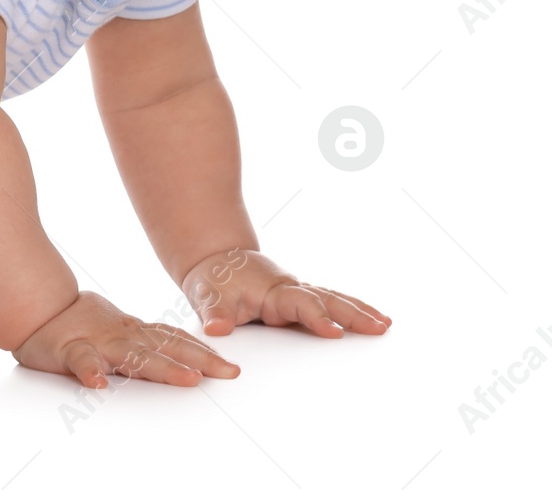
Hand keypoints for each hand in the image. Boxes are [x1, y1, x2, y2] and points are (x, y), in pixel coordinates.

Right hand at [11, 290, 240, 387]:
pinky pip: (80, 361)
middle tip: (228, 374)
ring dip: (162, 367)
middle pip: (166, 347)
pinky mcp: (69, 350)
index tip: (230, 365)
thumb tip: (176, 356)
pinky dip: (89, 371)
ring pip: (133, 355)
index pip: (173, 339)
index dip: (202, 350)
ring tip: (187, 379)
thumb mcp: (114, 331)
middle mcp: (121, 335)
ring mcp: (97, 342)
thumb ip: (140, 344)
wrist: (36, 308)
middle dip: (199, 360)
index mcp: (132, 332)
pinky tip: (98, 384)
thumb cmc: (76, 323)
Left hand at [181, 247, 392, 336]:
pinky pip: (329, 303)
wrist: (215, 260)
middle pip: (327, 299)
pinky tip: (371, 319)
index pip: (299, 304)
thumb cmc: (213, 279)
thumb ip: (215, 312)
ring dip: (359, 310)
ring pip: (333, 299)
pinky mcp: (299, 300)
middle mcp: (290, 290)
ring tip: (386, 324)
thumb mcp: (206, 294)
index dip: (316, 317)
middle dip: (354, 313)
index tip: (333, 332)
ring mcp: (297, 294)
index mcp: (271, 290)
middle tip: (381, 327)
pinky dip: (350, 309)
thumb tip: (217, 329)